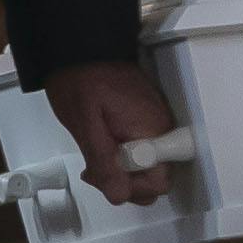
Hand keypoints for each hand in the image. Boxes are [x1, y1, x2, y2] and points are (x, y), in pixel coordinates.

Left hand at [46, 60, 179, 207]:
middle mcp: (160, 130)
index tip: (107, 174)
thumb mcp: (84, 123)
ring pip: (148, 169)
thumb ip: (103, 160)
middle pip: (155, 179)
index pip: (158, 182)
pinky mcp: (146, 122)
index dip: (132, 187)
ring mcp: (155, 125)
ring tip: (96, 158)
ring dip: (122, 172)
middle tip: (96, 170)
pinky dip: (124, 157)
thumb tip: (118, 194)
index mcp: (151, 131)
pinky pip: (143, 152)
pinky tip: (104, 147)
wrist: (83, 48)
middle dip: (125, 183)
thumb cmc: (82, 78)